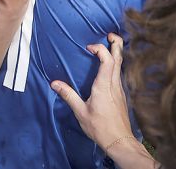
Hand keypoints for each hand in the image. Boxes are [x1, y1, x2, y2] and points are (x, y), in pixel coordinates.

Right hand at [50, 34, 136, 151]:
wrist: (120, 141)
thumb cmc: (100, 127)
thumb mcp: (80, 111)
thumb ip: (68, 95)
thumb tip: (54, 83)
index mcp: (104, 86)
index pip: (107, 60)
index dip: (100, 49)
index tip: (89, 47)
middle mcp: (114, 84)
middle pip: (119, 59)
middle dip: (116, 44)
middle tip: (110, 34)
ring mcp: (120, 89)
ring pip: (121, 66)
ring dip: (117, 53)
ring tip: (110, 45)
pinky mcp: (121, 95)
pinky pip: (119, 74)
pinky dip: (116, 64)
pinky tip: (109, 67)